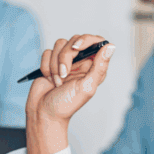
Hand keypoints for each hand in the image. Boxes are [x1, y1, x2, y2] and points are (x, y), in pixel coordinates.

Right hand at [25, 35, 115, 153]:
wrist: (43, 113)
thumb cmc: (66, 105)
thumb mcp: (86, 87)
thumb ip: (99, 66)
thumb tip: (110, 46)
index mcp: (93, 67)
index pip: (96, 41)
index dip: (86, 39)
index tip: (76, 48)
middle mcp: (81, 61)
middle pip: (74, 40)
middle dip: (65, 57)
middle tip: (64, 75)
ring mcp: (65, 61)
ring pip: (59, 45)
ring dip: (54, 65)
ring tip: (57, 82)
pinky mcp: (51, 62)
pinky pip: (47, 52)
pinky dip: (46, 66)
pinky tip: (49, 79)